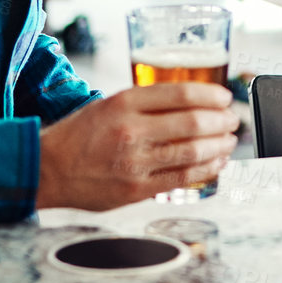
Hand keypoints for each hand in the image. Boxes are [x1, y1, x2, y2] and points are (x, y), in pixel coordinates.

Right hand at [35, 82, 239, 210]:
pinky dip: (205, 169)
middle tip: (233, 120)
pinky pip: (181, 178)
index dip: (211, 95)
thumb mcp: (109, 103)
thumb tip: (189, 102)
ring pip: (191, 151)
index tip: (224, 97)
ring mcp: (135, 161)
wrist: (48, 168)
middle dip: (222, 121)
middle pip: (193, 122)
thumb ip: (145, 102)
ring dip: (218, 145)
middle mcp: (131, 130)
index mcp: (125, 102)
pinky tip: (216, 162)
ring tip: (229, 141)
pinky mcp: (137, 189)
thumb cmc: (79, 135)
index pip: (181, 94)